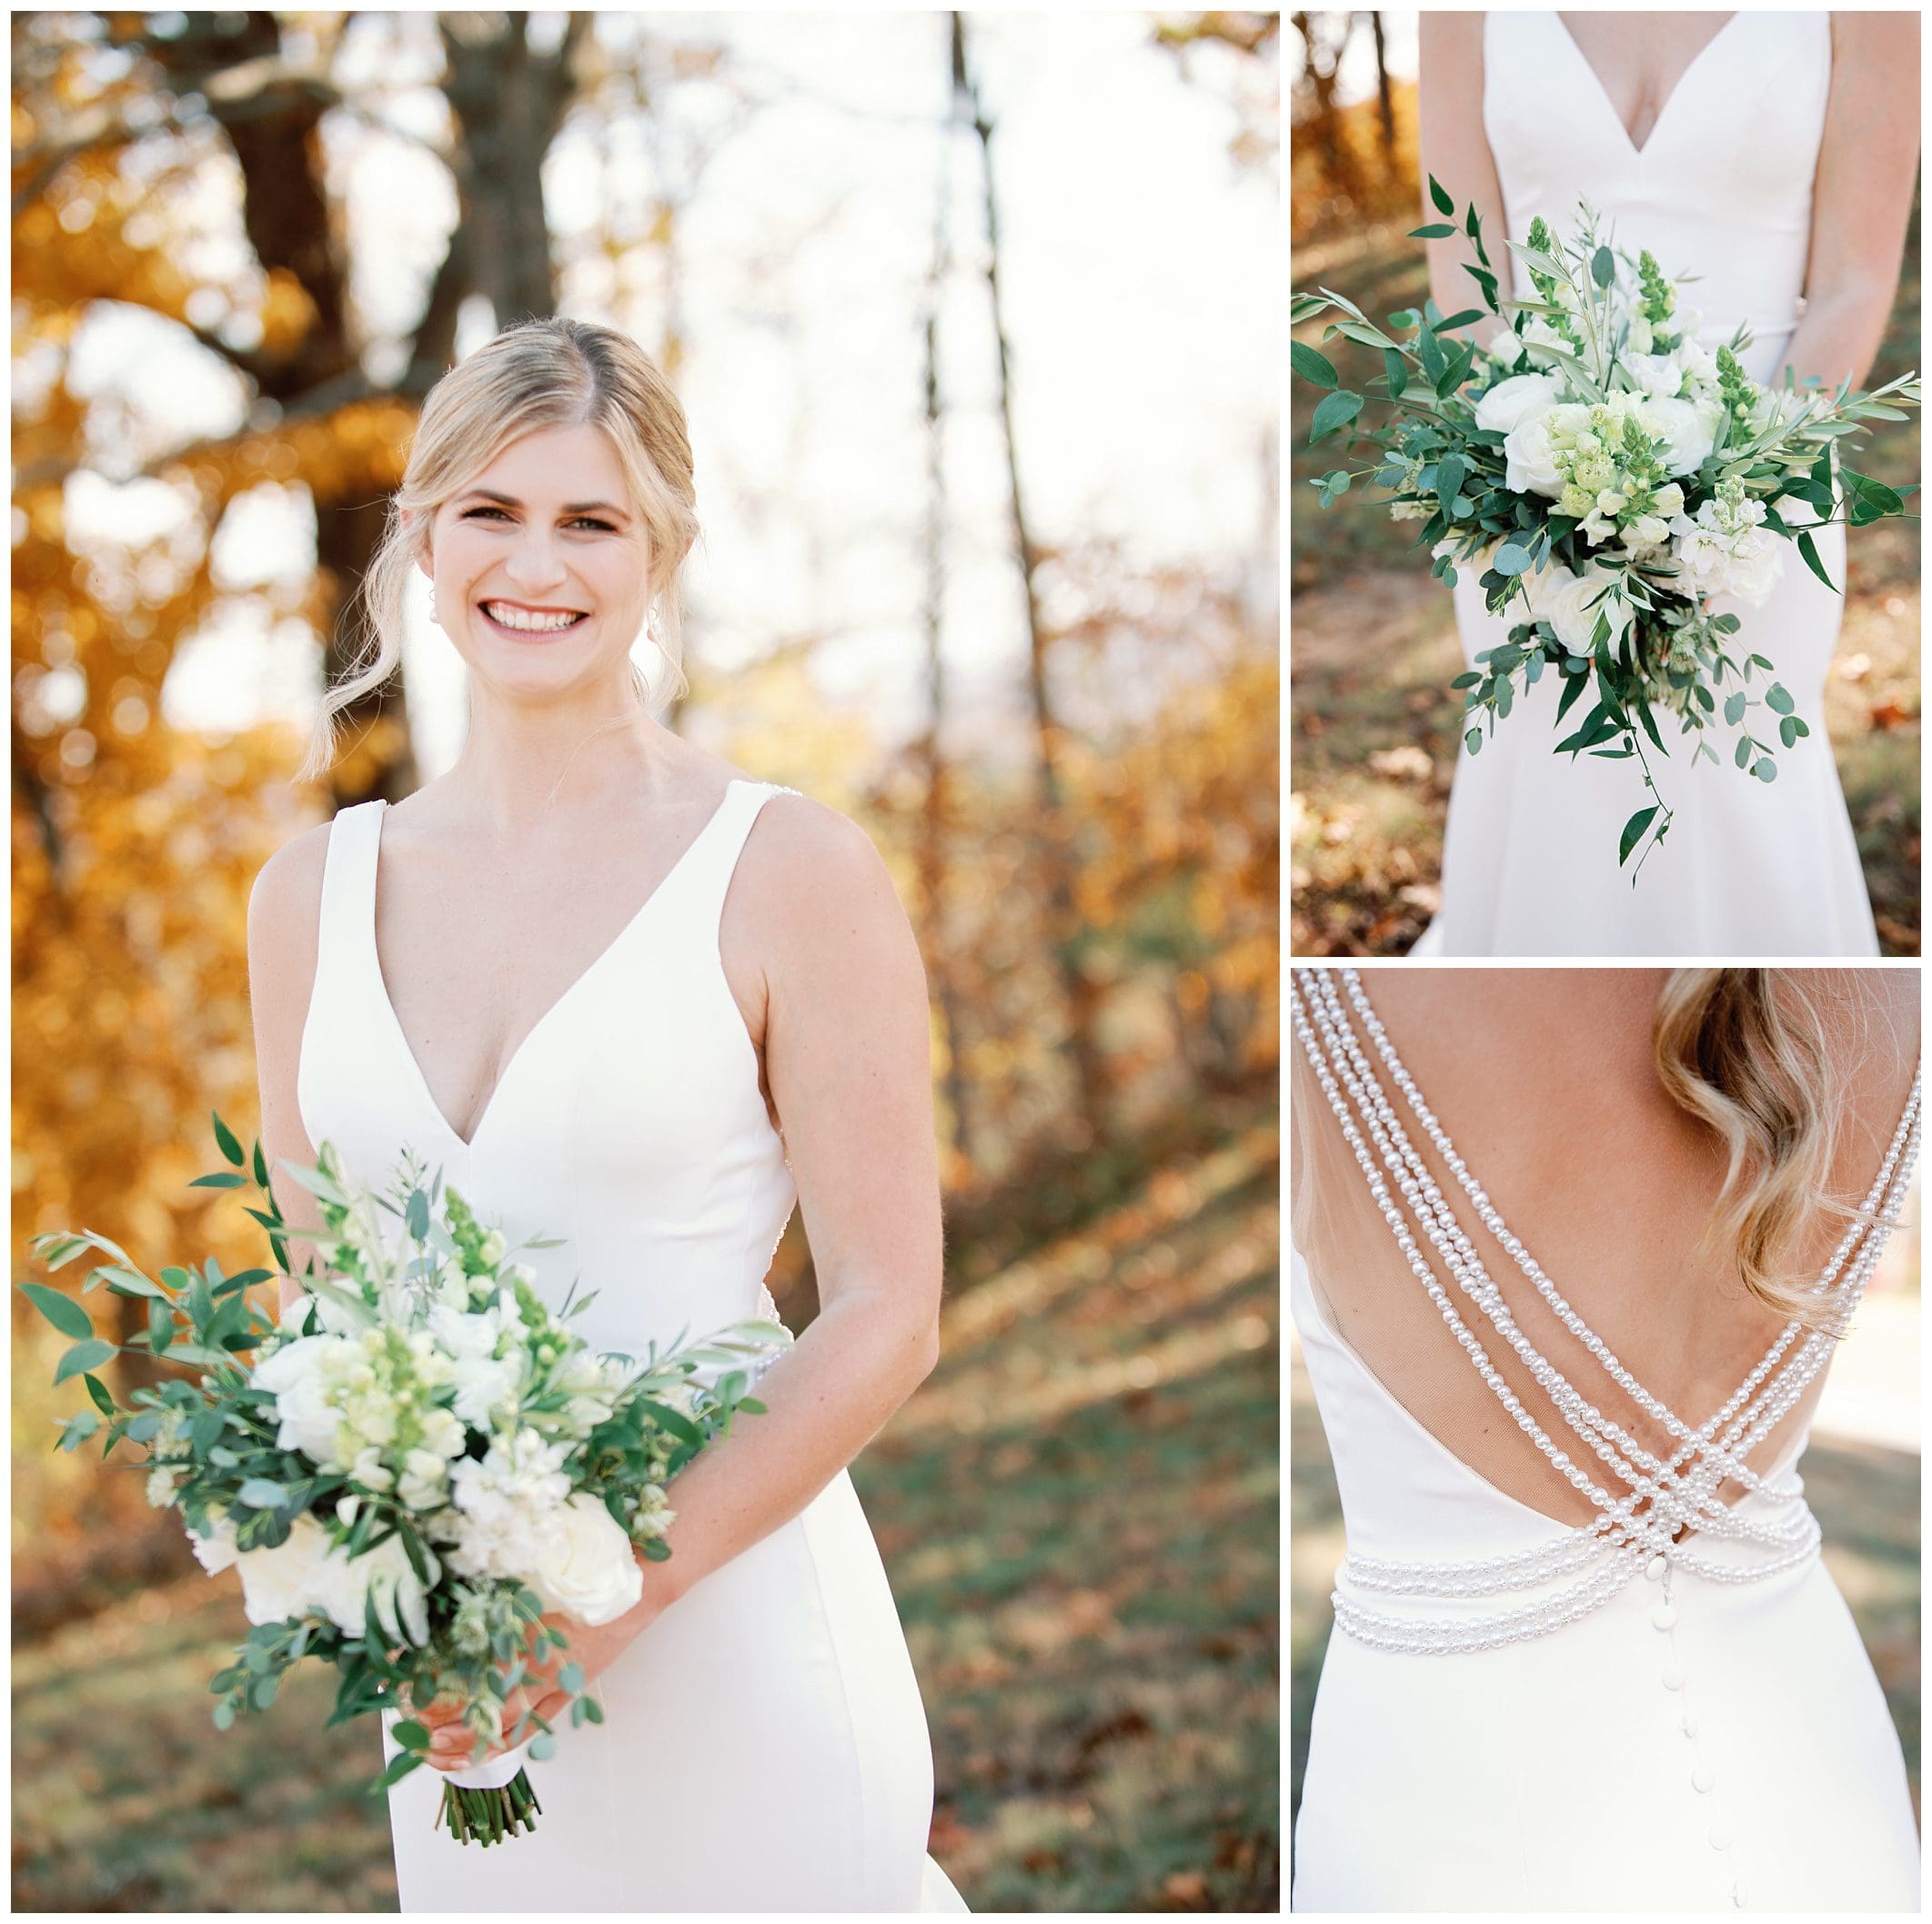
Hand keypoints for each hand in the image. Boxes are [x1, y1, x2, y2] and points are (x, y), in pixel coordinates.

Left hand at [419, 1570, 674, 1774]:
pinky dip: (508, 1740)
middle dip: (452, 1728)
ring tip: (441, 1757)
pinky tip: (486, 1750)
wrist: (637, 1589)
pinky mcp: (572, 1689)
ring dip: (474, 1744)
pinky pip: (536, 1723)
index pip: (476, 1674)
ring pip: (510, 1726)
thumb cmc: (588, 1579)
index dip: (444, 1690)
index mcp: (530, 1639)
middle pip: (488, 1710)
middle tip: (419, 1737)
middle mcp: (541, 1667)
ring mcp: (559, 1683)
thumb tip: (456, 1614)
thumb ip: (502, 1606)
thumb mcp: (538, 1586)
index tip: (412, 1695)